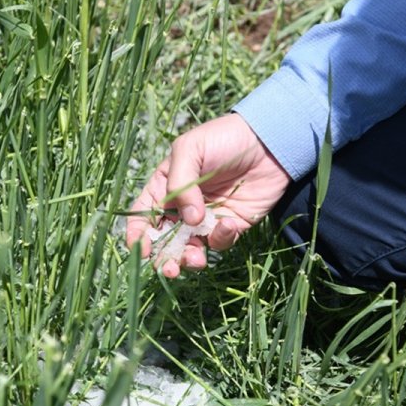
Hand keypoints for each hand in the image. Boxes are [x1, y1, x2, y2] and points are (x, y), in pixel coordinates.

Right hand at [126, 113, 291, 276]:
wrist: (267, 141)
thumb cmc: (223, 138)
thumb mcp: (190, 149)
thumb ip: (180, 184)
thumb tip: (188, 220)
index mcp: (164, 187)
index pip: (144, 216)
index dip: (139, 235)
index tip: (141, 250)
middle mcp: (182, 207)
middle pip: (165, 240)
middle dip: (164, 258)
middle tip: (170, 268)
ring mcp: (206, 218)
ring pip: (190, 248)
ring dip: (190, 259)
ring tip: (196, 259)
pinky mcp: (230, 225)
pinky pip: (220, 241)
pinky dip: (221, 238)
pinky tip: (228, 223)